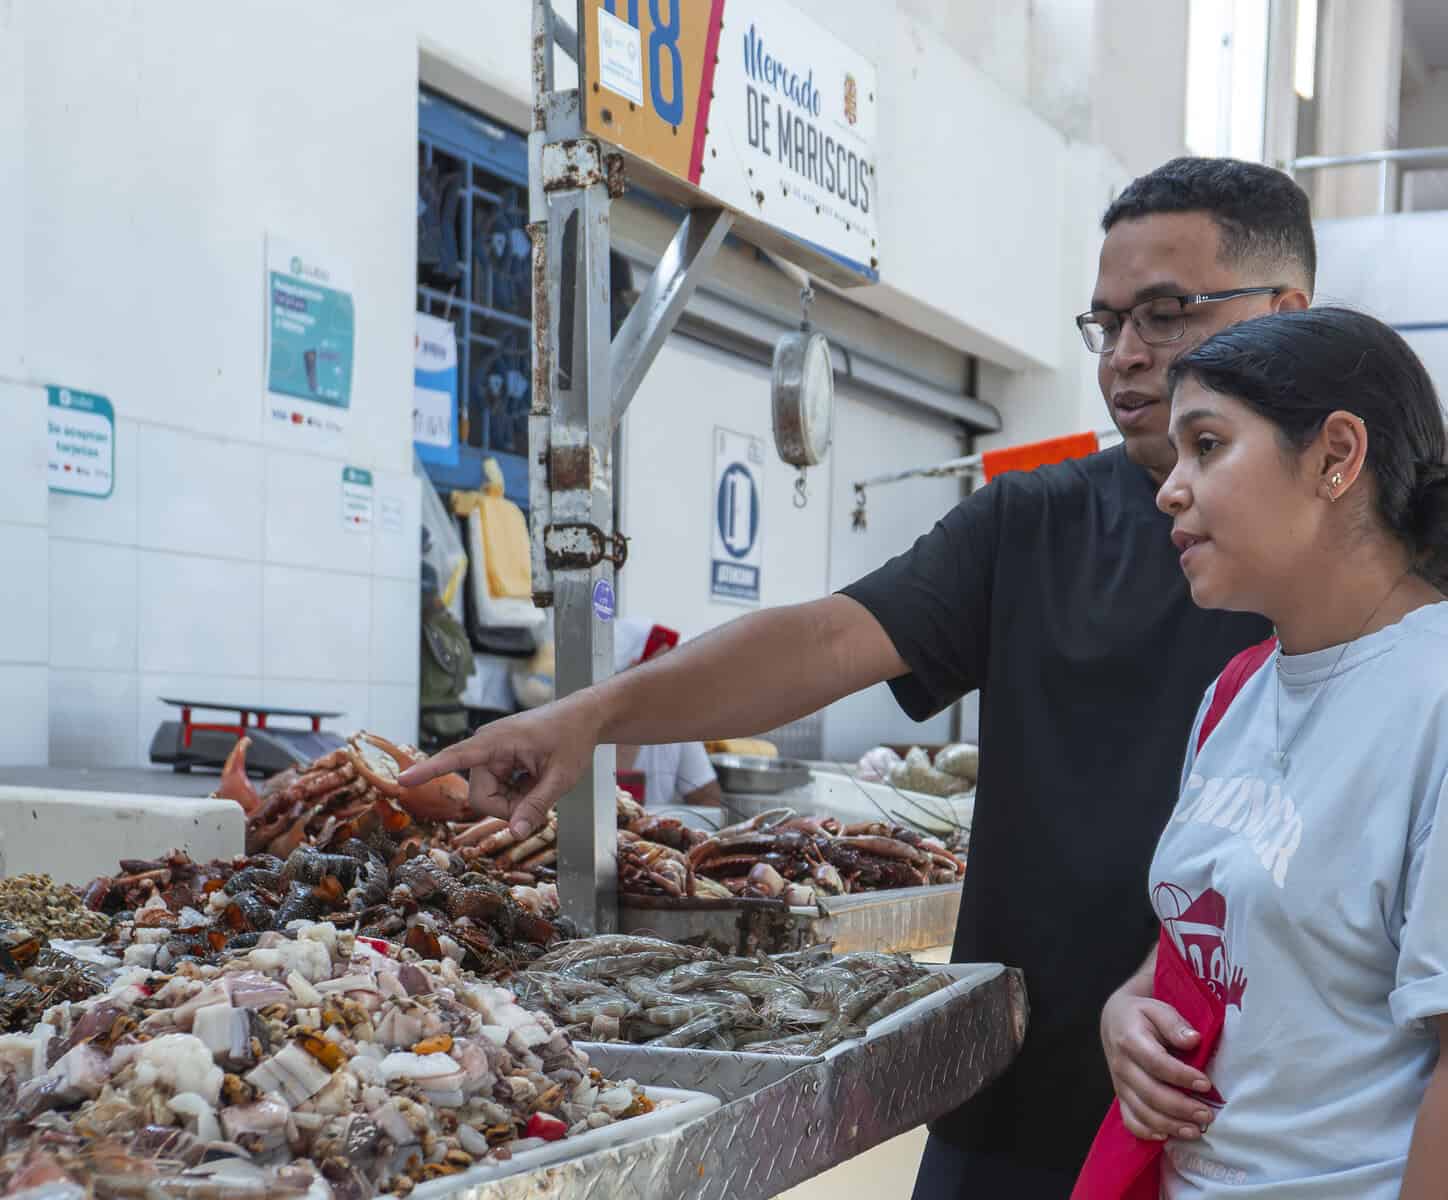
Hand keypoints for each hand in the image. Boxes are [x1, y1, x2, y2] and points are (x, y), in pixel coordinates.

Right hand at [398, 693, 604, 836]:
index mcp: (497, 741)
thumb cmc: (573, 740)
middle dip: (508, 807)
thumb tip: (515, 834)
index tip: (402, 780)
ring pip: (488, 797)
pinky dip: (515, 793)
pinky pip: (495, 789)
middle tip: (539, 800)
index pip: (456, 757)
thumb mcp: (561, 778)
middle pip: (480, 797)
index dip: (429, 770)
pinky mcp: (496, 760)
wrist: (583, 718)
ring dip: (513, 801)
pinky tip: (534, 779)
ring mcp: (490, 753)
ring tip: (540, 783)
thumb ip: (537, 806)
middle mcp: (486, 745)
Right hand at [1101, 988, 1214, 1141]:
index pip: (1156, 1063)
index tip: (1206, 1084)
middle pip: (1150, 1093)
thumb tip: (1193, 1040)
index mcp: (1130, 1040)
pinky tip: (1166, 1136)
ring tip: (1195, 1130)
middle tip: (1207, 1115)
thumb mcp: (1157, 1009)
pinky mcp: (1120, 1096)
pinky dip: (1146, 1132)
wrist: (1114, 1020)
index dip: (1182, 1077)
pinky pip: (1129, 1120)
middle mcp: (1122, 1065)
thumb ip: (1174, 1023)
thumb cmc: (1142, 1015)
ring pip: (1142, 1111)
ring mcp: (1120, 1083)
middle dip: (1181, 1108)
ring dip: (1170, 1125)